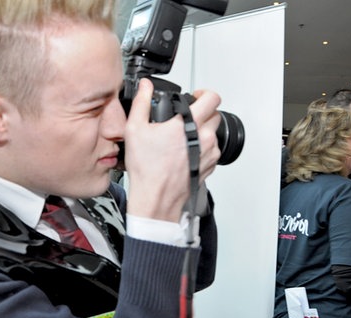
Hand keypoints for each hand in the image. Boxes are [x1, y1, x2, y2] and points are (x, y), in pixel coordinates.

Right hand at [125, 78, 220, 221]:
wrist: (155, 197)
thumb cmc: (146, 169)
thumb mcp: (135, 129)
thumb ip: (141, 102)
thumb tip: (145, 86)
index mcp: (188, 125)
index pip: (212, 98)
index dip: (205, 93)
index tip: (197, 96)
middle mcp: (204, 138)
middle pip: (215, 114)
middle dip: (203, 111)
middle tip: (188, 116)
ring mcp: (209, 153)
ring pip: (214, 133)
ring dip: (203, 129)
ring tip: (185, 135)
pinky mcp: (210, 166)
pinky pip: (212, 149)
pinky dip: (203, 146)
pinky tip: (187, 151)